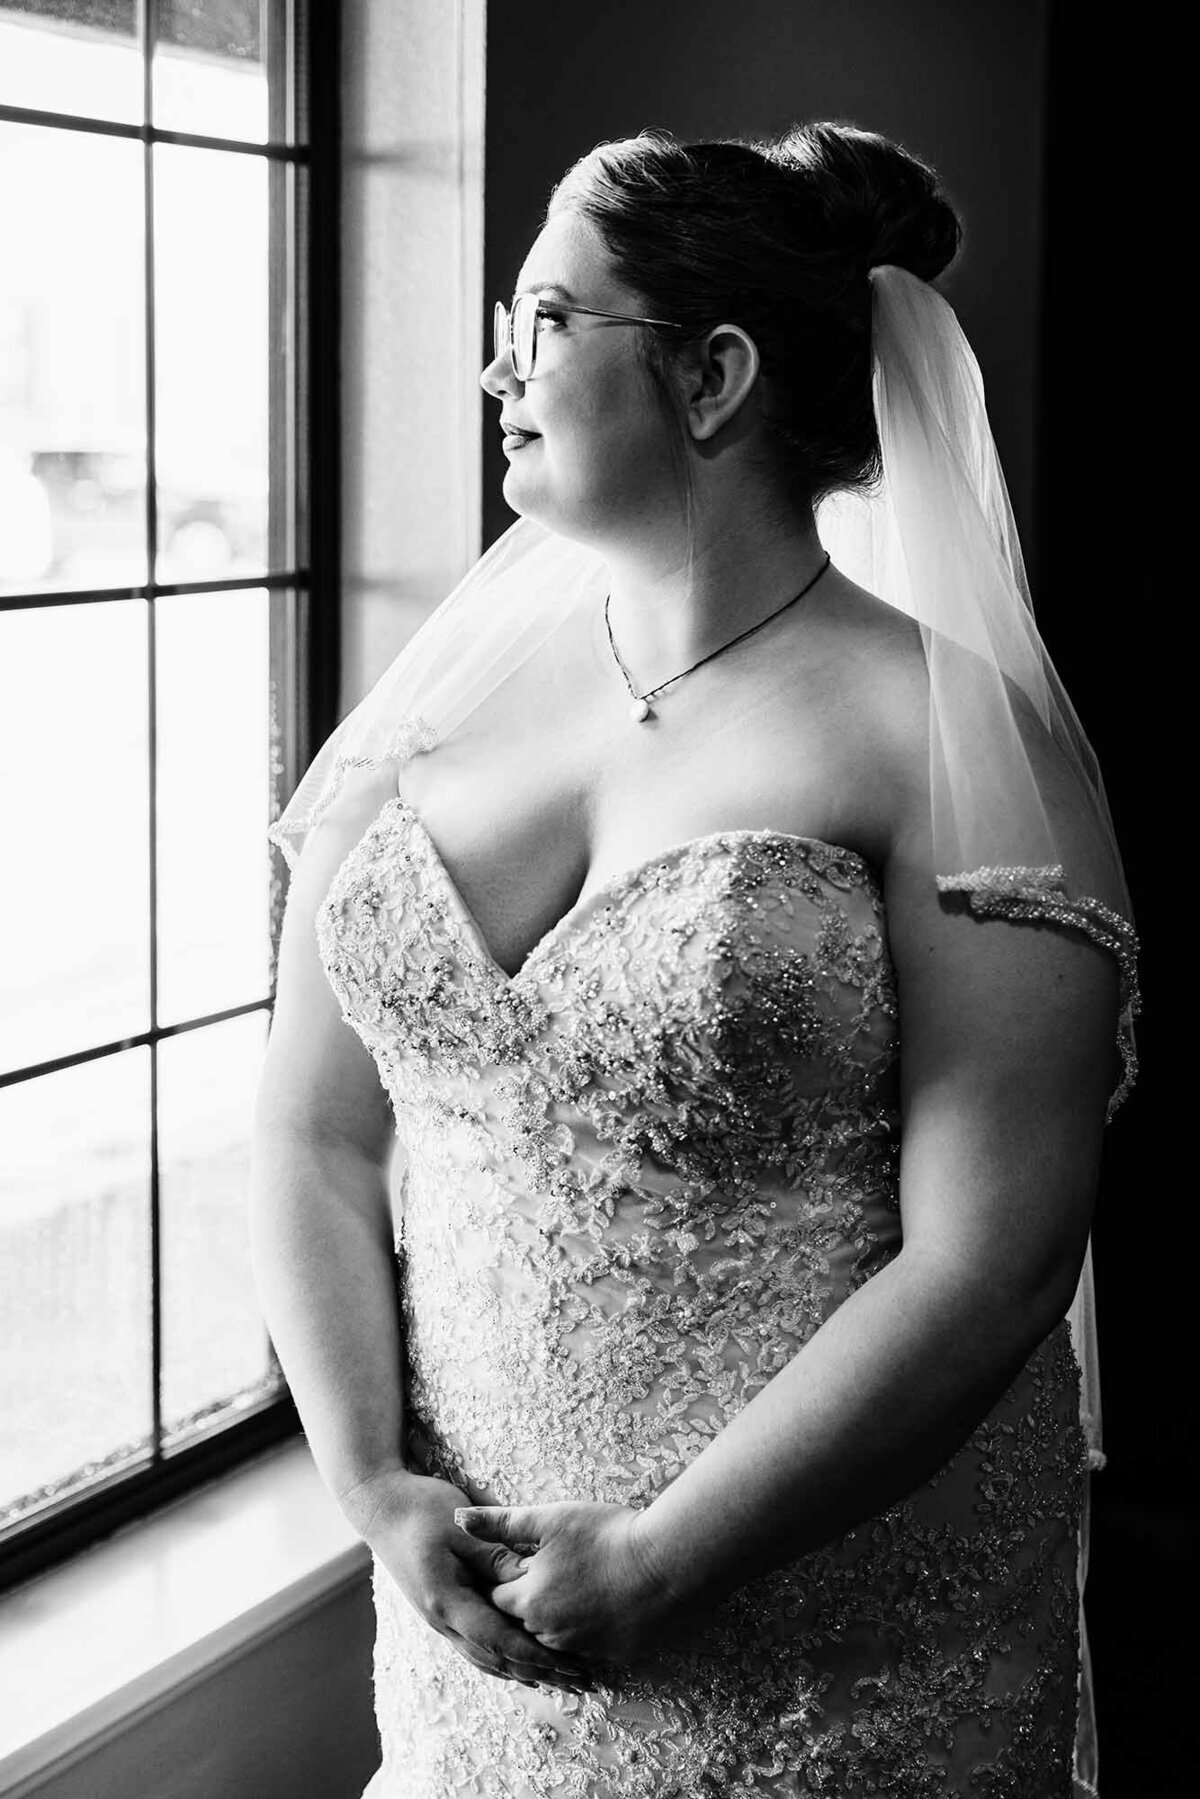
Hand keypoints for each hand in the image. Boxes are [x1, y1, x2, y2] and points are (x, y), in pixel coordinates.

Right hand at [346, 1470, 597, 1693]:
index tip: (571, 1666)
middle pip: (497, 1660)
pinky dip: (504, 1659)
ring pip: (486, 1659)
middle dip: (541, 1673)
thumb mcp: (460, 1526)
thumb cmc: (420, 1508)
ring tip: (561, 1681)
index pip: (499, 1641)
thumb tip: (527, 1579)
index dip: (538, 1657)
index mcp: (447, 1601)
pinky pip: (478, 1646)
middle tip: (581, 1683)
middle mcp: (442, 1620)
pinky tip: (524, 1663)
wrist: (381, 1506)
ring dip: (524, 1672)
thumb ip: (493, 1554)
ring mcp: (440, 1619)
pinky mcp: (442, 1611)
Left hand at [454, 1499, 692, 1668]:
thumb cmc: (607, 1534)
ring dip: (561, 1617)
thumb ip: (501, 1522)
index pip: (499, 1597)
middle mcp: (550, 1634)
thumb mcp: (550, 1519)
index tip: (521, 1559)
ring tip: (580, 1586)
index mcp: (529, 1602)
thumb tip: (458, 1519)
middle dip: (532, 1600)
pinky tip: (606, 1604)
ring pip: (558, 1636)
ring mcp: (584, 1649)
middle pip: (526, 1621)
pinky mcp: (616, 1656)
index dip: (507, 1576)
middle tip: (555, 1572)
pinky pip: (593, 1647)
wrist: (668, 1562)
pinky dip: (593, 1629)